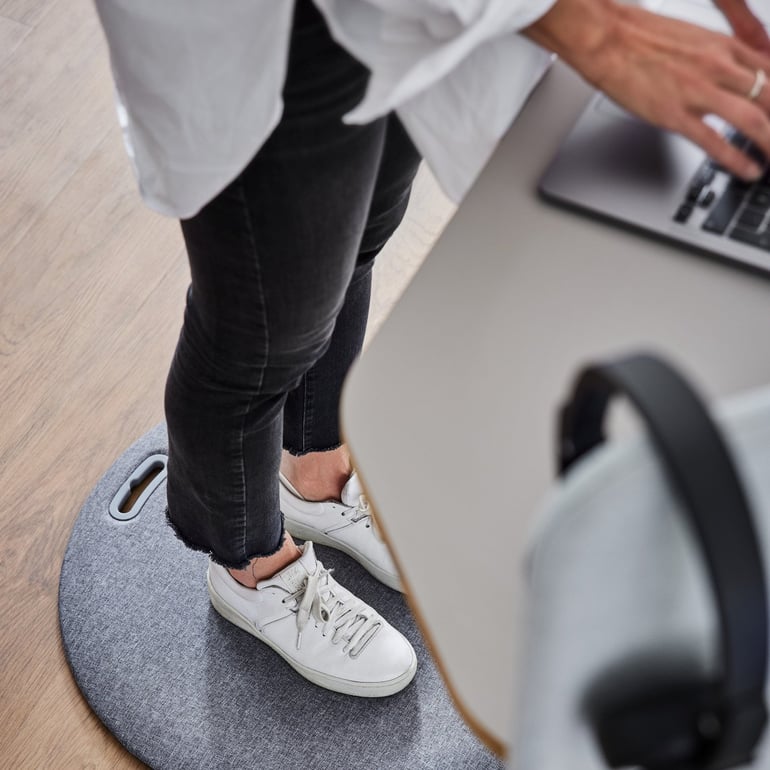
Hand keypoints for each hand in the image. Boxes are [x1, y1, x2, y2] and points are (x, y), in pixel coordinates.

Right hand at [523, 0, 769, 180]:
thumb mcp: (696, 38)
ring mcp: (699, 93)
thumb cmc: (643, 38)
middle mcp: (721, 68)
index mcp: (727, 47)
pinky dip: (737, 160)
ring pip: (753, 120)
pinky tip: (749, 171)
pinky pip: (715, 142)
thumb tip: (735, 76)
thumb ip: (721, 57)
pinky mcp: (676, 115)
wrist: (609, 40)